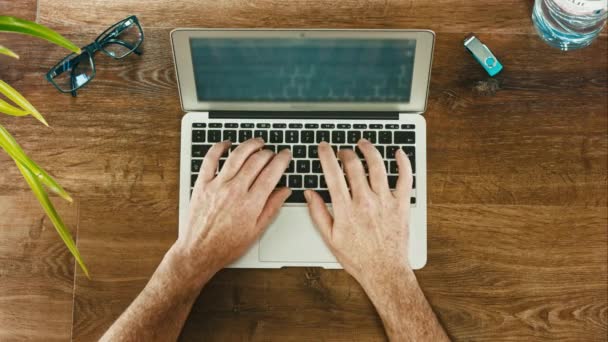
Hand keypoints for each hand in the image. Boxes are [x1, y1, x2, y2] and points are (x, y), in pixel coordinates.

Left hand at [174, 138, 291, 277]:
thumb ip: (272, 207)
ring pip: (237, 156)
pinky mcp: (202, 184)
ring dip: (249, 145)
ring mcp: (217, 185)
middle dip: (268, 152)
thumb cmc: (227, 245)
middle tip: (273, 152)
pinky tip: (227, 144)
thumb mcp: (256, 230)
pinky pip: (210, 159)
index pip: (272, 173)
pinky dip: (219, 147)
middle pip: (256, 161)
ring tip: (257, 142)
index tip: (286, 155)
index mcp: (251, 203)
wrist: (199, 252)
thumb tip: (284, 191)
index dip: (282, 160)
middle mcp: (235, 191)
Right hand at [304, 139, 413, 285]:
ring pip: (377, 166)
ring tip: (363, 144)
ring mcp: (385, 202)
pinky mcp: (401, 205)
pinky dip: (403, 163)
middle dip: (345, 152)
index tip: (324, 147)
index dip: (326, 155)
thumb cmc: (358, 258)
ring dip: (369, 150)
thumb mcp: (330, 238)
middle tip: (342, 150)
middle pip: (354, 165)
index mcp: (346, 209)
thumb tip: (309, 194)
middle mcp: (365, 202)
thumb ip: (318, 213)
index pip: (333, 173)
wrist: (384, 271)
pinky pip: (405, 178)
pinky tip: (398, 153)